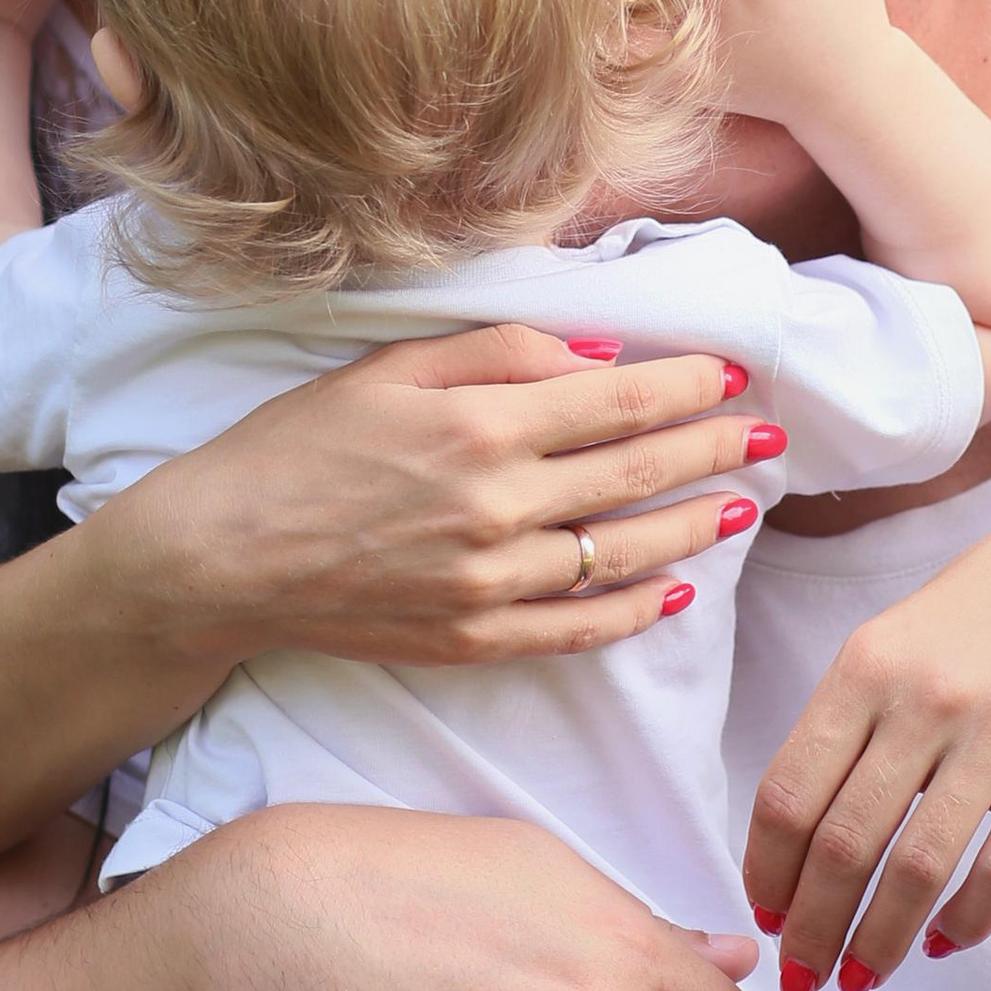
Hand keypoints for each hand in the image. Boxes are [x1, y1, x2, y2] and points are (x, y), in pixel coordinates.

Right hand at [119, 316, 781, 673]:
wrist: (220, 557)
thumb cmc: (295, 446)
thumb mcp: (388, 366)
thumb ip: (500, 352)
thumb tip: (599, 355)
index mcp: (478, 424)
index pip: (618, 402)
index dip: (686, 388)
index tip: (732, 374)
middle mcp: (496, 505)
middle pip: (635, 475)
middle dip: (714, 451)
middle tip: (770, 438)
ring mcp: (488, 581)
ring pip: (622, 555)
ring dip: (692, 528)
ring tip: (741, 508)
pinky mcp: (472, 639)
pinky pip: (577, 629)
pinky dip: (633, 612)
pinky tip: (673, 593)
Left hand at [745, 511, 990, 990]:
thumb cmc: (982, 606)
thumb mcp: (891, 642)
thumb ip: (848, 726)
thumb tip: (802, 839)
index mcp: (864, 667)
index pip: (790, 791)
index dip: (768, 868)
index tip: (764, 912)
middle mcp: (923, 700)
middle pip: (843, 843)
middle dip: (813, 926)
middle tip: (804, 975)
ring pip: (919, 867)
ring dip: (881, 939)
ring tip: (862, 976)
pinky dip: (968, 919)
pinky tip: (944, 941)